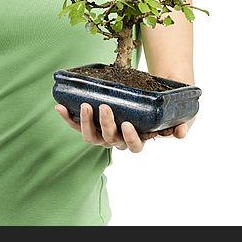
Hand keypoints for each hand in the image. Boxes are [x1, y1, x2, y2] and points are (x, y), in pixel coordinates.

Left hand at [54, 103, 191, 152]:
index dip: (130, 138)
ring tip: (86, 105)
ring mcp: (103, 133)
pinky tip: (59, 106)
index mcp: (138, 139)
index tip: (128, 125)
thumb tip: (181, 133)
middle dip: (107, 123)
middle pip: (111, 139)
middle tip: (105, 107)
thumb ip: (182, 124)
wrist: (150, 95)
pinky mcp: (90, 124)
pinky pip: (76, 124)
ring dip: (86, 122)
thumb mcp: (178, 116)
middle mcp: (118, 139)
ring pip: (92, 136)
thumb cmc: (163, 109)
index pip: (134, 146)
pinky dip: (67, 117)